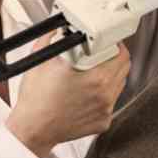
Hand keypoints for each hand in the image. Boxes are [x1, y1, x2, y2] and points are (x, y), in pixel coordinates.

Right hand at [5, 31, 129, 157]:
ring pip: (120, 83)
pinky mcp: (104, 121)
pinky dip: (104, 95)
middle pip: (124, 66)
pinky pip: (112, 102)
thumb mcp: (42, 60)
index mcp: (95, 76)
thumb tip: (60, 28)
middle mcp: (104, 93)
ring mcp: (106, 109)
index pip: (121, 53)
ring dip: (111, 75)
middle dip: (114, 58)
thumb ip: (53, 37)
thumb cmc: (36, 100)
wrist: (32, 129)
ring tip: (92, 74)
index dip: (114, 44)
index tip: (108, 43)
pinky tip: (88, 93)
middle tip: (101, 55)